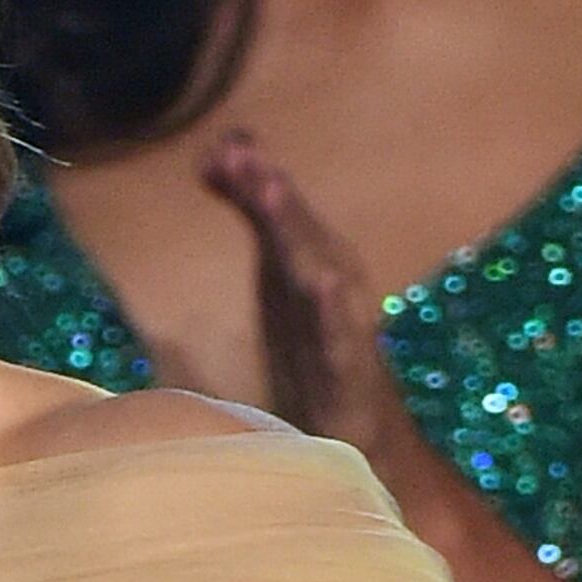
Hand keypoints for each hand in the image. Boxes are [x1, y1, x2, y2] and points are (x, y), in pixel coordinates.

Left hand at [203, 134, 426, 463]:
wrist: (364, 437)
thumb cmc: (314, 349)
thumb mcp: (278, 277)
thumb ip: (254, 214)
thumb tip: (217, 157)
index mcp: (312, 265)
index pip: (281, 215)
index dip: (256, 178)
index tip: (224, 145)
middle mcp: (331, 288)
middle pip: (301, 234)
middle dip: (274, 193)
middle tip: (243, 156)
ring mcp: (341, 331)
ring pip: (319, 275)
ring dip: (299, 234)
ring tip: (274, 194)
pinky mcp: (348, 376)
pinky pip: (341, 342)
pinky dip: (336, 313)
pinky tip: (326, 285)